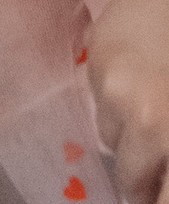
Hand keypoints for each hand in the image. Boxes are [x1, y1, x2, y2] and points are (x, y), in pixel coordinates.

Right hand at [91, 0, 168, 202]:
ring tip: (150, 105)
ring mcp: (113, 88)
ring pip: (112, 139)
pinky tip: (136, 74)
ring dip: (129, 135)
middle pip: (131, 176)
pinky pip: (100, 103)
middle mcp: (143, 115)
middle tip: (157, 154)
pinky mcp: (93, 64)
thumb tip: (159, 177)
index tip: (153, 192)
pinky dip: (115, 100)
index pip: (160, 193)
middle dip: (145, 176)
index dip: (156, 198)